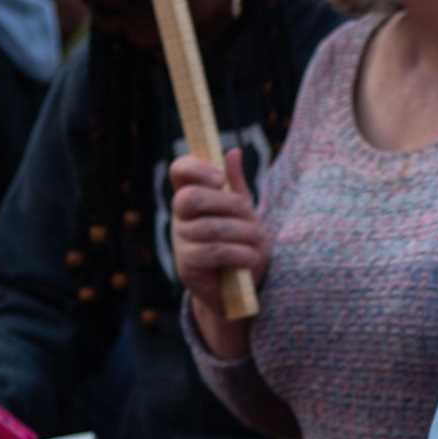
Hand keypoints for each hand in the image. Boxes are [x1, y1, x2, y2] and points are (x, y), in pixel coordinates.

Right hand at [170, 147, 267, 357]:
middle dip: (226, 204)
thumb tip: (233, 152)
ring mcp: (180, 241)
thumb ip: (236, 185)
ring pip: (210, 228)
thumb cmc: (240, 241)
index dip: (195, 167)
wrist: (238, 286)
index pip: (179, 170)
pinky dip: (240, 253)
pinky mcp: (186, 266)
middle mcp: (180, 216)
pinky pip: (214, 252)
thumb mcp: (243, 212)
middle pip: (189, 198)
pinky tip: (251, 257)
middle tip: (248, 214)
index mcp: (193, 196)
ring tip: (258, 240)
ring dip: (243, 233)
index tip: (220, 179)